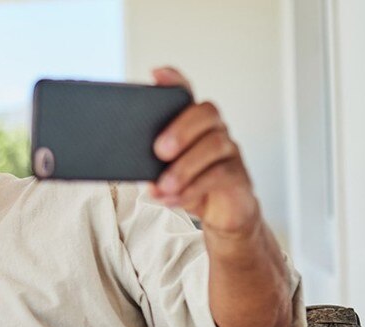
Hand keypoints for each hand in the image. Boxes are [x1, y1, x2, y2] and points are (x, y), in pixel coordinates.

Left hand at [148, 67, 262, 236]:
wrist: (220, 215)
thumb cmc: (188, 184)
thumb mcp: (163, 171)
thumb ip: (148, 160)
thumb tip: (126, 162)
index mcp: (191, 122)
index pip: (185, 93)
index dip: (174, 80)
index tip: (156, 74)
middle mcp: (213, 128)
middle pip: (206, 112)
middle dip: (181, 130)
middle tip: (159, 151)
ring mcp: (229, 149)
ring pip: (214, 145)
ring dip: (184, 167)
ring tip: (162, 186)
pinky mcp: (238, 174)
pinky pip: (220, 174)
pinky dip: (193, 188)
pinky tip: (173, 198)